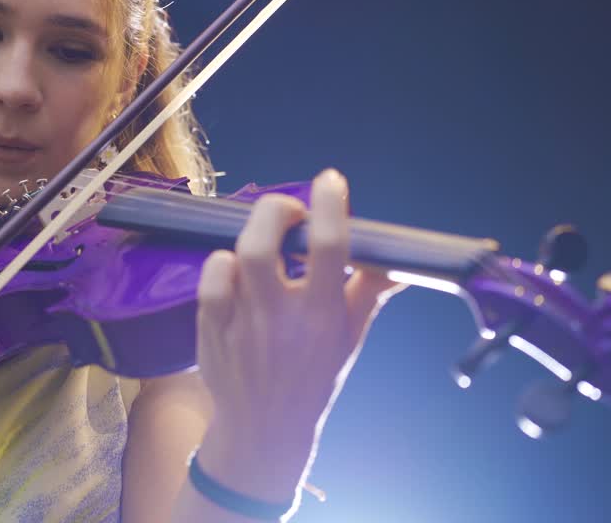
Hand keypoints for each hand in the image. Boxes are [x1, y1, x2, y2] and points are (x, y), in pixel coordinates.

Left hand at [195, 169, 399, 482]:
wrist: (265, 430)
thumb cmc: (315, 376)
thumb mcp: (351, 336)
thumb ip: (372, 291)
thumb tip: (399, 260)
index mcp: (323, 317)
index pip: (328, 248)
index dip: (329, 206)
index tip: (330, 182)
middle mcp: (281, 318)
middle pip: (264, 245)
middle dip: (276, 210)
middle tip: (290, 212)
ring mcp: (241, 324)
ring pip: (235, 259)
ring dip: (252, 235)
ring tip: (267, 239)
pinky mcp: (211, 329)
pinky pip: (211, 281)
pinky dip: (222, 264)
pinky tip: (236, 267)